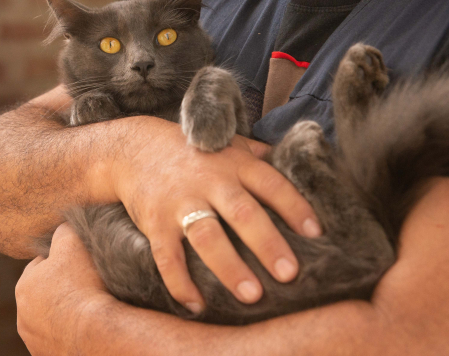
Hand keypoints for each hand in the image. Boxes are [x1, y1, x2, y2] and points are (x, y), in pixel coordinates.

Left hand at [16, 223, 112, 354]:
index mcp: (23, 286)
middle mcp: (23, 317)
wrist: (97, 333)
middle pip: (46, 295)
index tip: (80, 262)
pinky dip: (73, 333)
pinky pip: (63, 339)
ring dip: (67, 313)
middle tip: (88, 285)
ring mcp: (36, 341)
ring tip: (90, 307)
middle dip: (62, 289)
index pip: (41, 266)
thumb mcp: (72, 241)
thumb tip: (62, 226)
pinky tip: (89, 326)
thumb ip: (63, 230)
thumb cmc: (84, 284)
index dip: (62, 261)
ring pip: (53, 319)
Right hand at [111, 118, 321, 313]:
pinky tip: (196, 304)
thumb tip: (299, 163)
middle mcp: (209, 181)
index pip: (270, 184)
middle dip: (267, 243)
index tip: (316, 233)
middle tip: (289, 273)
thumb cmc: (192, 151)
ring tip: (251, 294)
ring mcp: (180, 202)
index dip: (294, 207)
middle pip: (242, 212)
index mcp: (234, 163)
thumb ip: (259, 156)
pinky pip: (167, 256)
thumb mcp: (228, 145)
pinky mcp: (155, 222)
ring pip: (207, 236)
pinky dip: (179, 282)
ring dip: (229, 267)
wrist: (133, 149)